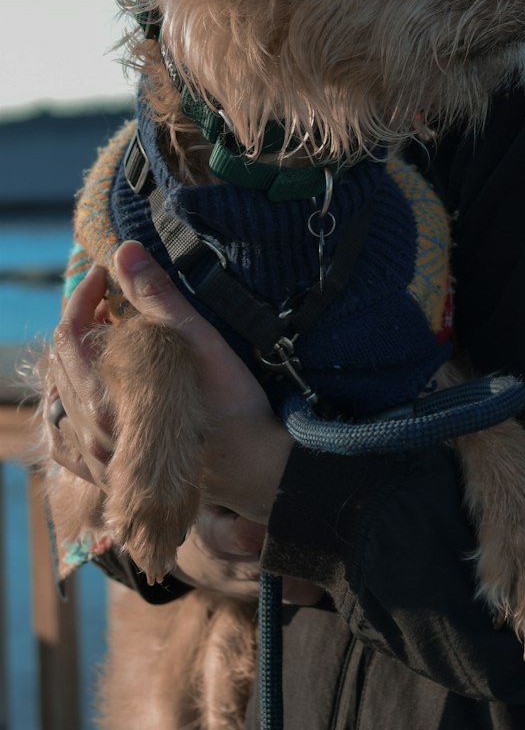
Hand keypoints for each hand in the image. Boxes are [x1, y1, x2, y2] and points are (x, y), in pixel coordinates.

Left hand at [48, 242, 318, 603]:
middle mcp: (94, 432)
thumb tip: (124, 252)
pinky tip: (85, 396)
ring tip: (101, 336)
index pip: (71, 334)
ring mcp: (100, 459)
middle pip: (61, 364)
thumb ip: (157, 299)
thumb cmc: (234, 408)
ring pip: (61, 401)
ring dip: (73, 361)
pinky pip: (68, 444)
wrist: (258, 472)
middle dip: (81, 321)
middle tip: (108, 296)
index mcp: (107, 397)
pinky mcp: (114, 477)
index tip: (108, 273)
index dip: (85, 295)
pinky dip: (67, 411)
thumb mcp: (200, 344)